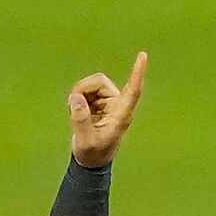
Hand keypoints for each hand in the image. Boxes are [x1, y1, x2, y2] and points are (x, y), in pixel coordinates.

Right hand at [66, 52, 146, 168]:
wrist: (90, 160)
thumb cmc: (93, 154)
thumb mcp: (85, 141)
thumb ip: (80, 120)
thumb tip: (76, 98)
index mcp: (121, 115)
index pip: (132, 91)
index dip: (137, 73)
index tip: (143, 55)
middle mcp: (116, 105)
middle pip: (100, 81)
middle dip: (83, 89)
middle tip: (72, 105)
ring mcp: (108, 102)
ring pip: (91, 84)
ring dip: (79, 94)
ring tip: (76, 113)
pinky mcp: (98, 102)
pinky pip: (85, 90)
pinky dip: (77, 98)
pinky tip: (77, 112)